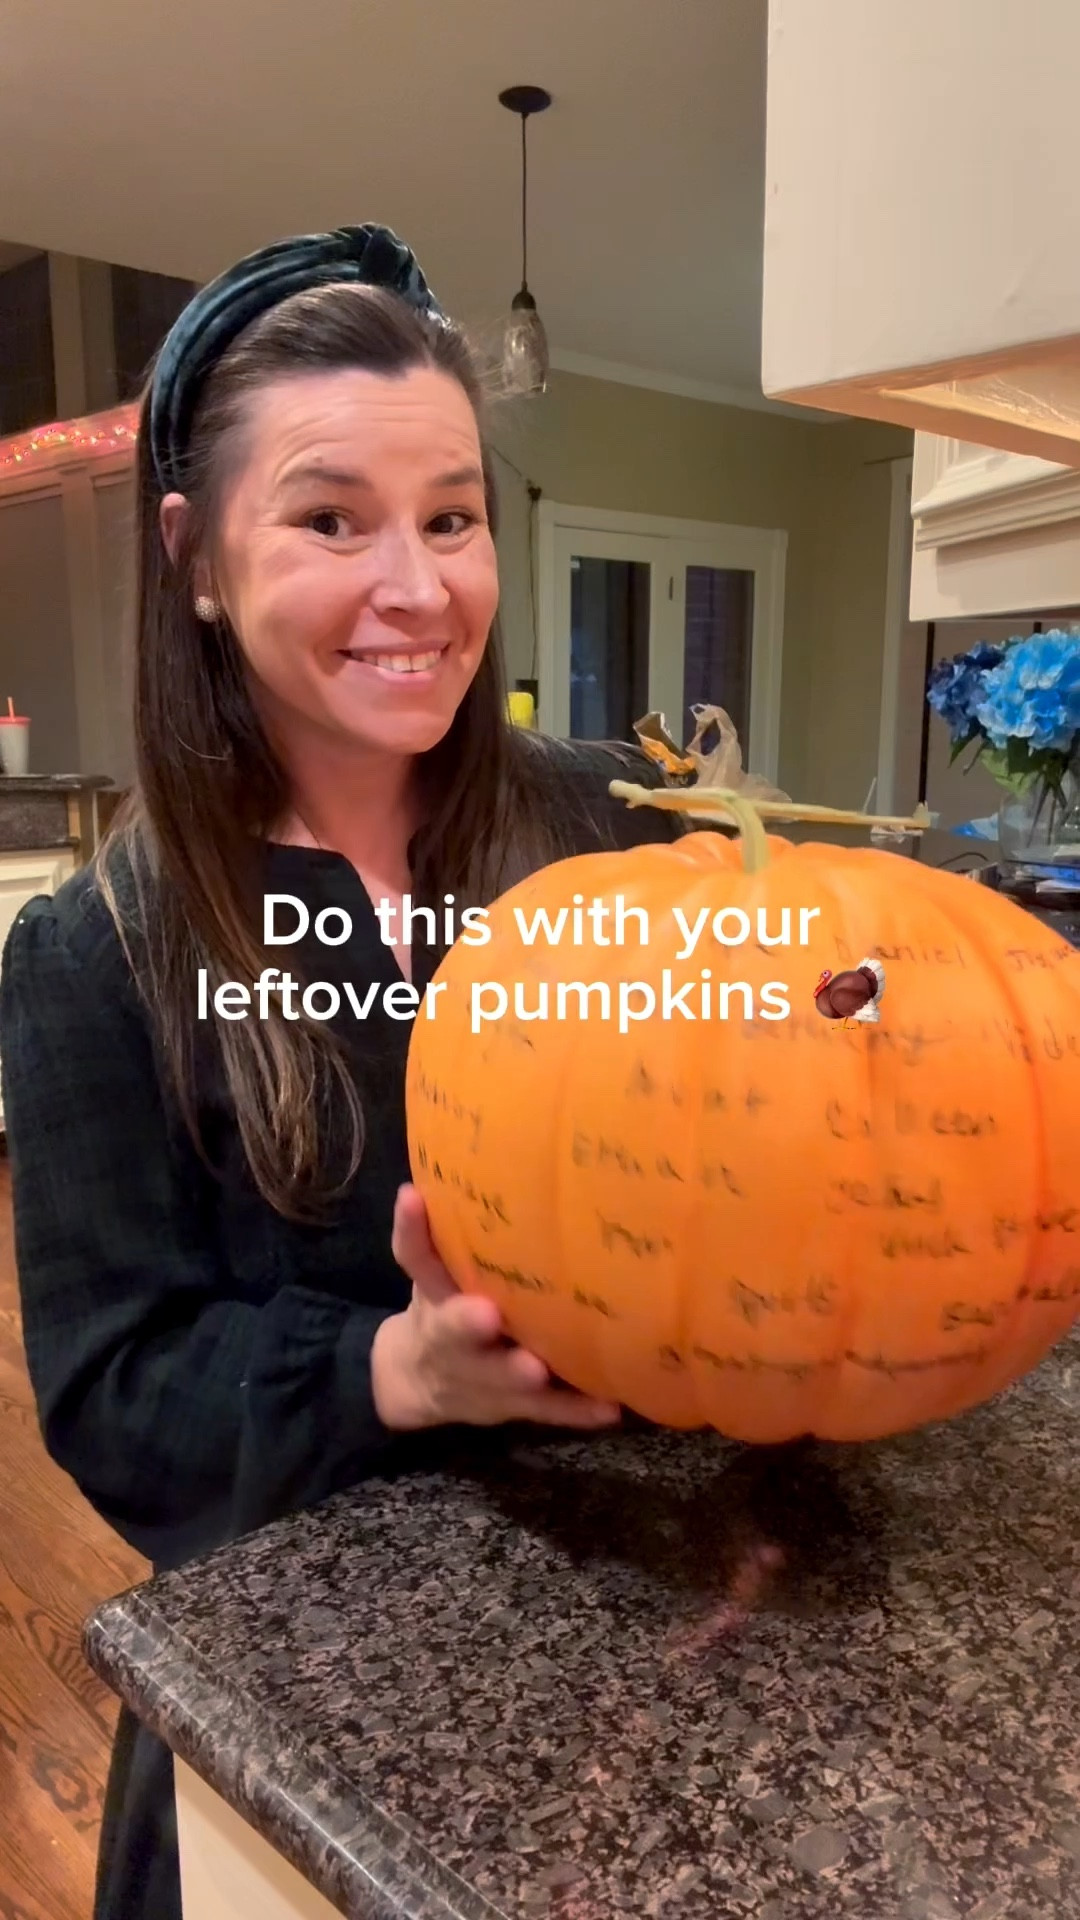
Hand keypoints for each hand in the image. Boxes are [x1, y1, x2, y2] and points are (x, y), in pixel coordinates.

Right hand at [370, 1185, 621, 1434]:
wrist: (420, 1380)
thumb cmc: (444, 1302)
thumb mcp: (433, 1267)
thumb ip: (443, 1225)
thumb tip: (457, 1155)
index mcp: (431, 1295)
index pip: (414, 1257)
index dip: (412, 1230)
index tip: (411, 1197)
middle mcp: (450, 1340)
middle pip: (451, 1333)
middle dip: (465, 1324)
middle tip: (485, 1312)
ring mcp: (481, 1379)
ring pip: (498, 1380)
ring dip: (519, 1375)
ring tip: (538, 1367)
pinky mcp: (515, 1406)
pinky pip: (547, 1411)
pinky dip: (576, 1410)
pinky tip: (611, 1407)